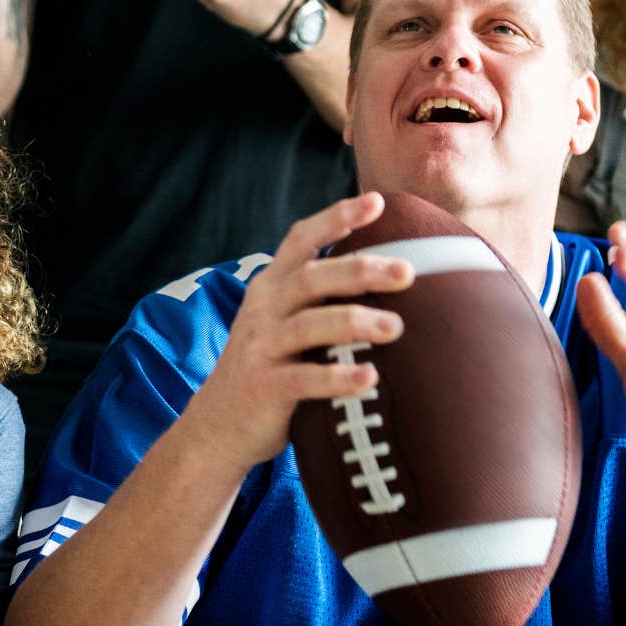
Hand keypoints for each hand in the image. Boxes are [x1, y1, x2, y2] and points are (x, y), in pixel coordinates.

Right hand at [184, 192, 413, 472]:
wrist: (219, 424)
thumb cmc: (270, 366)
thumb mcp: (284, 321)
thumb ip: (319, 298)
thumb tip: (388, 274)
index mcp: (272, 285)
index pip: (302, 239)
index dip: (337, 218)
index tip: (377, 202)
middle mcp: (264, 309)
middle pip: (311, 278)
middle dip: (359, 270)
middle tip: (406, 272)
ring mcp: (262, 347)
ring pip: (308, 325)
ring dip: (354, 322)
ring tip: (396, 327)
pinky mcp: (264, 387)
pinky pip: (303, 379)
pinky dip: (337, 378)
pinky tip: (370, 378)